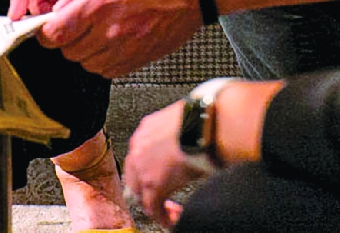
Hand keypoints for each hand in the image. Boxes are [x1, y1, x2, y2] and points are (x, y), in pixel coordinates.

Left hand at [38, 0, 201, 76]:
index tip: (49, 25)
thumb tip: (59, 6)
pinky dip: (102, 60)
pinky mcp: (140, 59)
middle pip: (68, 53)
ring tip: (94, 31)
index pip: (54, 34)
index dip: (46, 31)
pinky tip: (110, 41)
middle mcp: (110, 32)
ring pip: (87, 64)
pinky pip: (108, 71)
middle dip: (65, 40)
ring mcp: (126, 50)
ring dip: (84, 51)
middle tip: (73, 24)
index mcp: (99, 5)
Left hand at [123, 100, 200, 228]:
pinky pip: (153, 208)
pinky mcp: (152, 184)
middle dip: (147, 190)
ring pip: (140, 194)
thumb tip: (191, 144)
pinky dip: (162, 217)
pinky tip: (172, 219)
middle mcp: (138, 146)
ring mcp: (142, 167)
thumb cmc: (203, 120)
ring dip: (154, 204)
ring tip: (169, 211)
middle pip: (134, 176)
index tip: (162, 176)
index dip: (150, 170)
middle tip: (161, 198)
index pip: (140, 156)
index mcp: (146, 129)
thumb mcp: (185, 123)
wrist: (204, 125)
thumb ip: (180, 135)